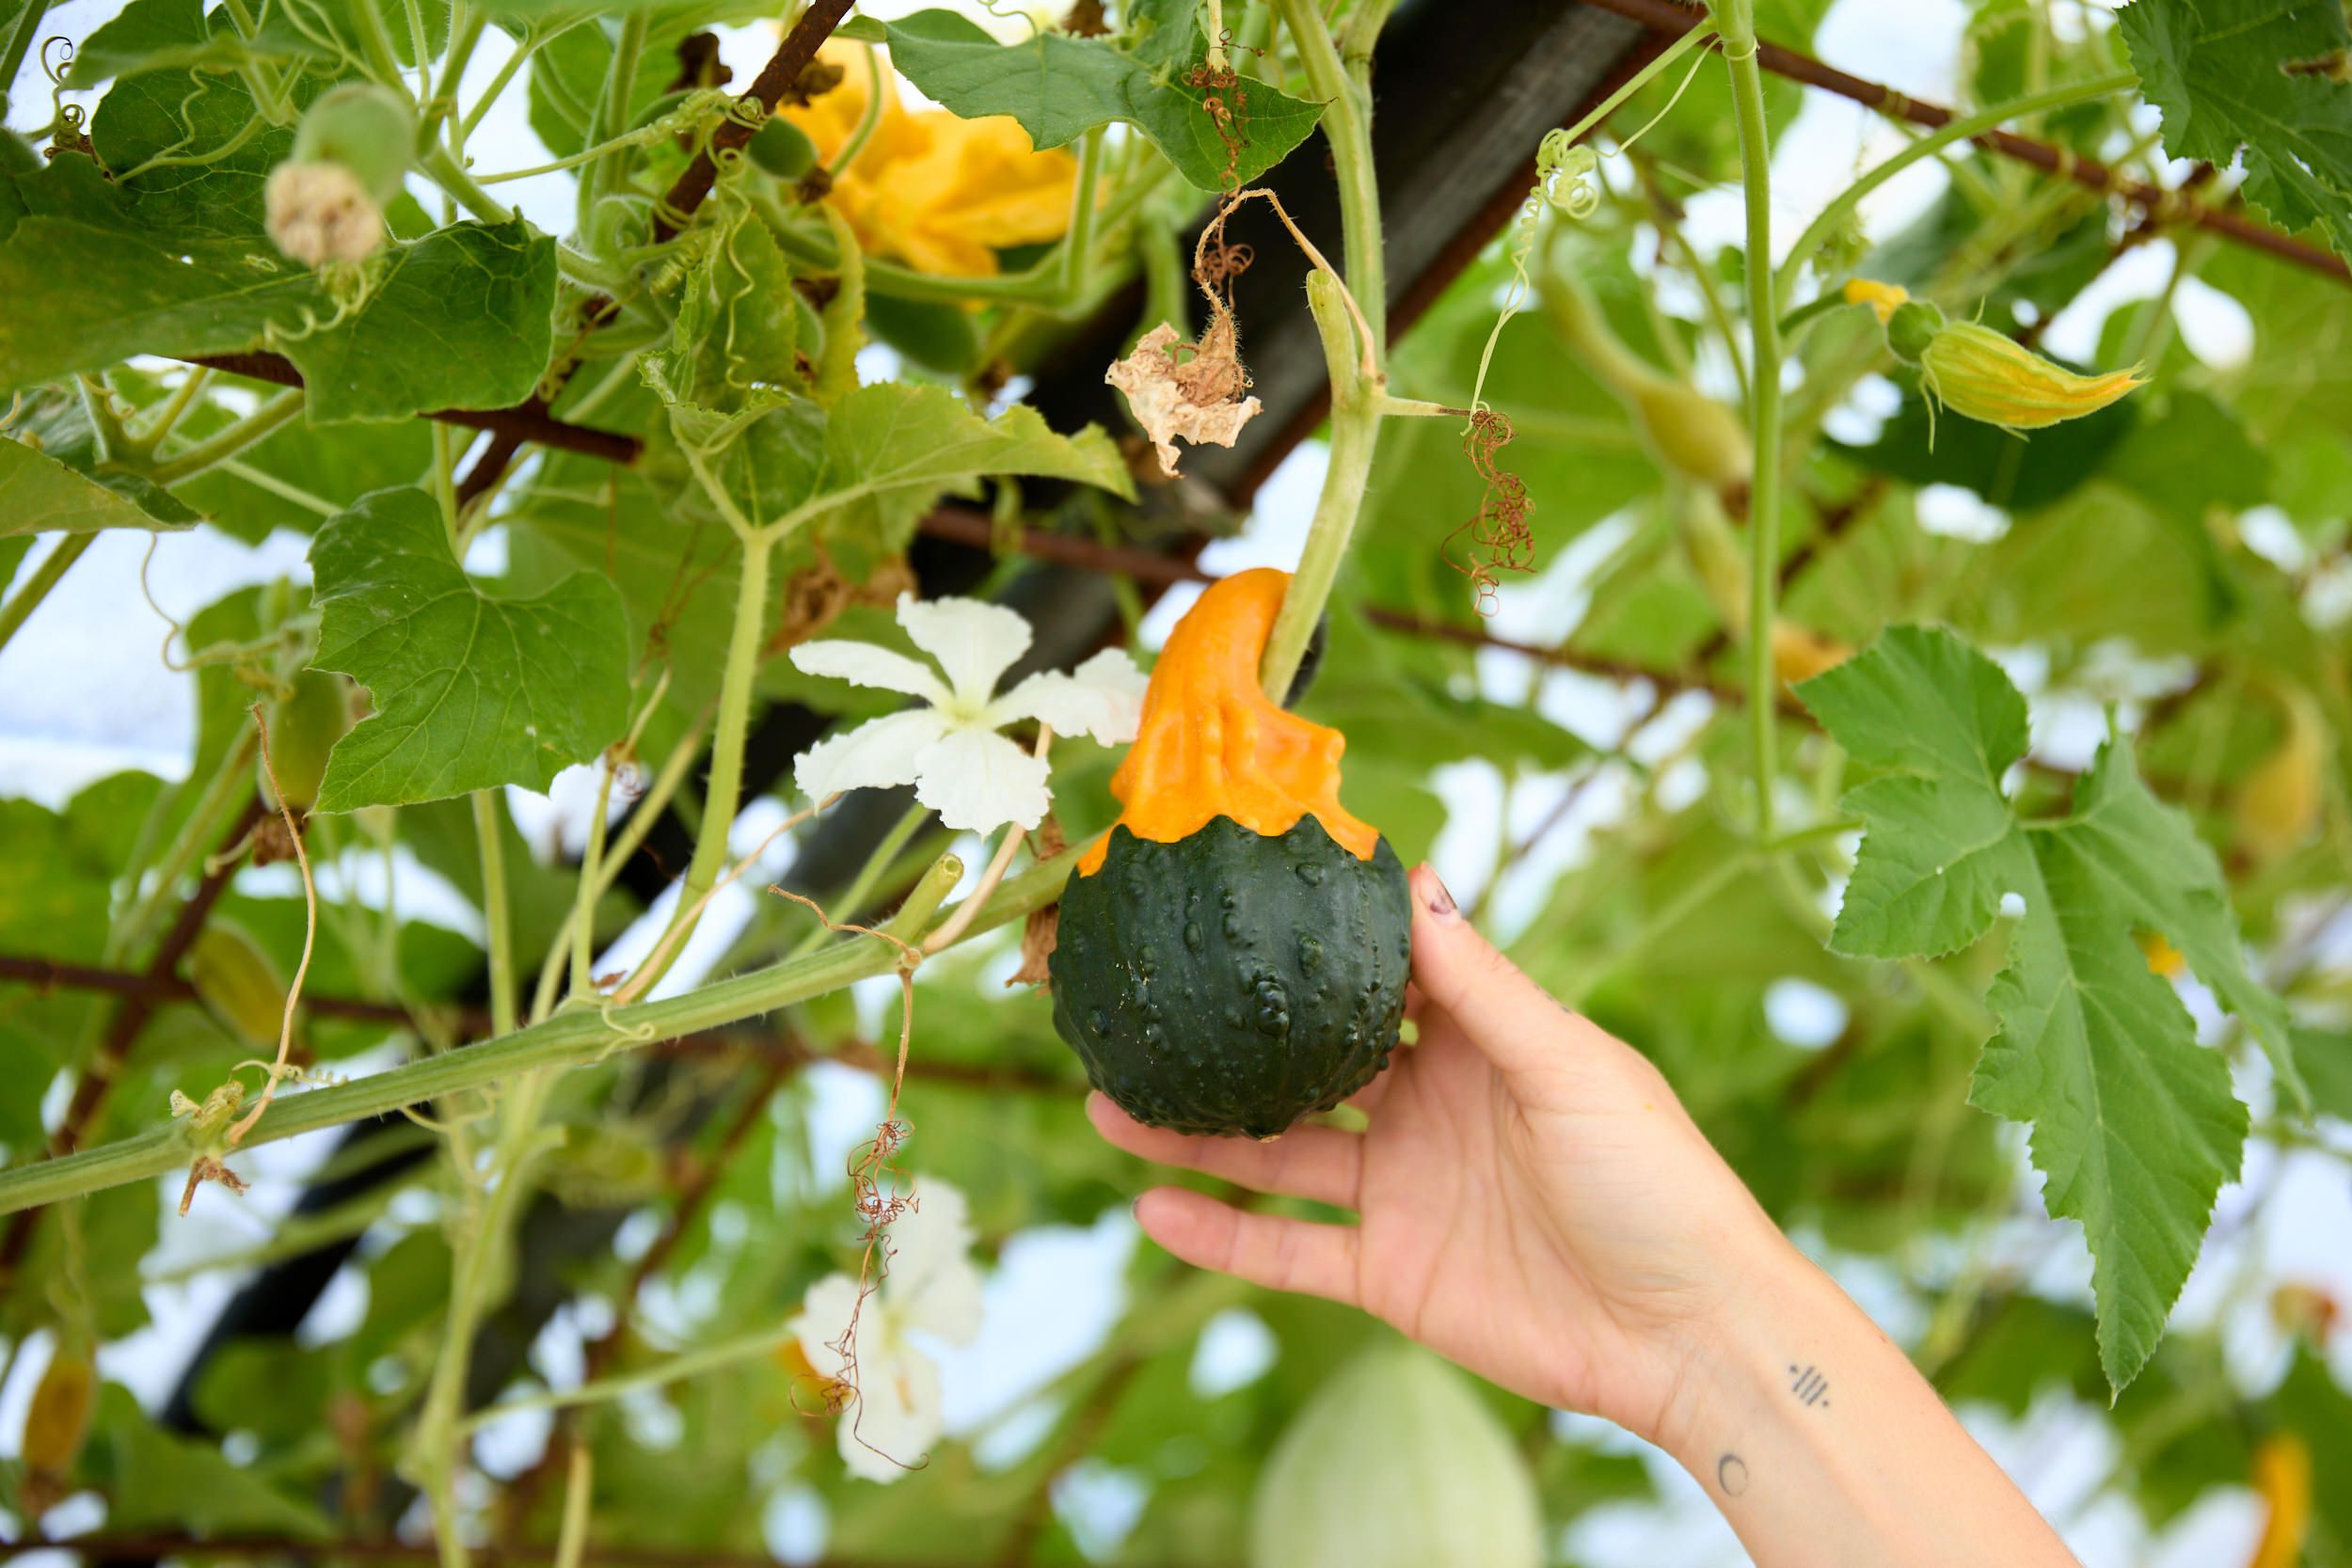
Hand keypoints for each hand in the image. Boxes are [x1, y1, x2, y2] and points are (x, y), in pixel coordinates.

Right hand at [1086, 863, 1789, 1443]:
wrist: (1690, 1335)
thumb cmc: (1659, 1183)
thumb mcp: (1569, 1066)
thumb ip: (1481, 984)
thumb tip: (1417, 877)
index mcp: (1478, 1043)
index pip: (1379, 976)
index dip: (1312, 939)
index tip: (1234, 891)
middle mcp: (1428, 1107)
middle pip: (1306, 1063)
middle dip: (1228, 1035)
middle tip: (1142, 1001)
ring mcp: (1402, 1190)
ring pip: (1277, 1152)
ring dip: (1197, 1131)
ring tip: (1108, 1101)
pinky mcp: (1390, 1273)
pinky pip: (1288, 1250)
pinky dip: (1221, 1235)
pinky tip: (1154, 1209)